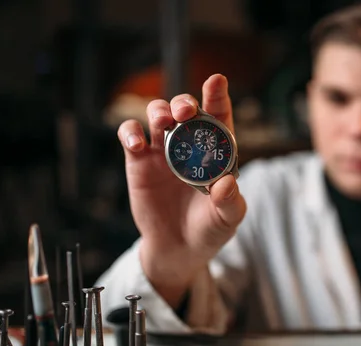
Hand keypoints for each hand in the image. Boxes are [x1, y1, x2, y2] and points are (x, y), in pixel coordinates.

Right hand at [116, 74, 246, 307]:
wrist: (179, 249)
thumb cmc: (209, 230)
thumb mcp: (227, 219)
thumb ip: (230, 202)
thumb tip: (227, 183)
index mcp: (216, 151)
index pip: (218, 118)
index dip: (216, 97)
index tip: (216, 81)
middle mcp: (190, 145)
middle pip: (185, 110)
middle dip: (184, 102)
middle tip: (185, 110)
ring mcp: (163, 151)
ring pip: (157, 116)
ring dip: (158, 111)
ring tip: (162, 122)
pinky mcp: (139, 162)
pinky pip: (131, 137)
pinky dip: (130, 133)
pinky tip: (136, 143)